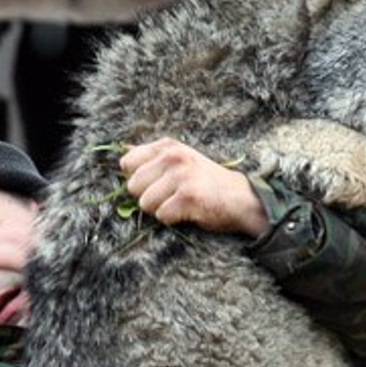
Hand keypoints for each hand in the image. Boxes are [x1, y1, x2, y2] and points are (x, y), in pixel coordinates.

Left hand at [119, 138, 269, 237]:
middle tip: (171, 197)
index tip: (156, 184)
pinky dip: (173, 220)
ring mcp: (180, 175)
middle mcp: (173, 156)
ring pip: (145, 203)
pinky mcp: (187, 196)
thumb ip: (152, 156)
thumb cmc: (207, 182)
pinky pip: (162, 215)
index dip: (138, 180)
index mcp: (167, 146)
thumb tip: (124, 151)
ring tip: (180, 205)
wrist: (240, 199)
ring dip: (160, 210)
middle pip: (133, 186)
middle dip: (148, 197)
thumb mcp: (180, 159)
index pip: (127, 163)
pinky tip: (188, 212)